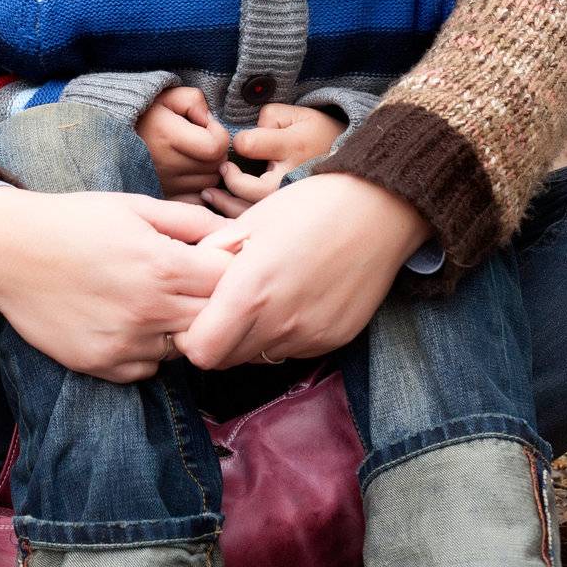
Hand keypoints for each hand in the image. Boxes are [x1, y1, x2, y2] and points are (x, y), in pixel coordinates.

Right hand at [0, 184, 235, 381]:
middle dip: (213, 302)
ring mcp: (127, 344)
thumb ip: (189, 221)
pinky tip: (129, 320)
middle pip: (214, 321)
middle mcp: (151, 312)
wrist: (9, 251)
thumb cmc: (73, 220)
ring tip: (156, 299)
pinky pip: (149, 368)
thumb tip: (234, 233)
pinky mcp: (103, 366)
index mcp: (163, 266)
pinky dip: (149, 350)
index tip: (217, 261)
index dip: (231, 271)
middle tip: (192, 283)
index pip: (231, 283)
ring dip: (181, 327)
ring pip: (184, 348)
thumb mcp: (134, 205)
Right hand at [135, 86, 230, 198]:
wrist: (114, 133)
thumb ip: (194, 100)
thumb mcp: (168, 95)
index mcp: (167, 136)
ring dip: (209, 168)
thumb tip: (208, 120)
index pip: (215, 146)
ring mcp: (164, 185)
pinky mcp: (164, 197)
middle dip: (216, 150)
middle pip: (215, 166)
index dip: (218, 133)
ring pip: (209, 182)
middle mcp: (165, 165)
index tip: (207, 124)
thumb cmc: (146, 112)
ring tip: (193, 153)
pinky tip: (190, 172)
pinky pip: (197, 198)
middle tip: (201, 137)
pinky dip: (200, 187)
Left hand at [175, 172, 432, 369]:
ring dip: (249, 338)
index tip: (196, 314)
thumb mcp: (251, 219)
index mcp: (251, 289)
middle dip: (217, 338)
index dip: (191, 336)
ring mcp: (309, 336)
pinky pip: (291, 351)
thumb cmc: (309, 206)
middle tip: (225, 305)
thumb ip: (213, 253)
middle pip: (226, 360)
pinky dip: (281, 335)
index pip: (200, 351)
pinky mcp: (333, 340)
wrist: (378, 210)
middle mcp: (280, 323)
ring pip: (258, 357)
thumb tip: (188, 273)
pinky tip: (292, 300)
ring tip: (261, 299)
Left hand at [201, 104, 345, 216]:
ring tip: (208, 193)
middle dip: (230, 180)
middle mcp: (292, 177)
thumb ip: (270, 117)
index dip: (239, 142)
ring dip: (225, 204)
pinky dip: (238, 221)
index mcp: (293, 147)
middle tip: (221, 169)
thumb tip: (247, 136)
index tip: (238, 143)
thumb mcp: (298, 115)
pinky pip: (261, 225)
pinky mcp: (291, 215)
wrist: (352, 162)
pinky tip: (223, 212)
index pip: (250, 145)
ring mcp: (293, 201)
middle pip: (251, 188)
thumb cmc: (317, 134)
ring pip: (253, 211)